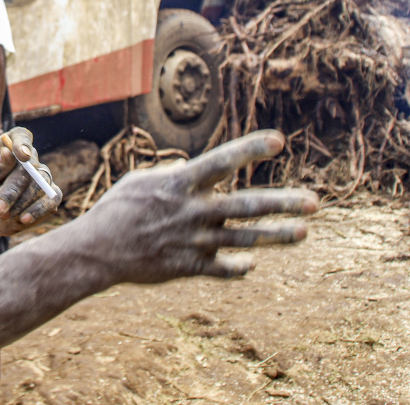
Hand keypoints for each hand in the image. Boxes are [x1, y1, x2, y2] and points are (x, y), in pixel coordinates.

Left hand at [0, 128, 61, 235]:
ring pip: (40, 186)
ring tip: (2, 215)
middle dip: (13, 190)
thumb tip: (7, 153)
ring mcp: (41, 177)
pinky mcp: (50, 196)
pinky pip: (51, 200)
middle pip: (30, 167)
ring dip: (19, 204)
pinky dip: (36, 211)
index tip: (22, 155)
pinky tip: (23, 218)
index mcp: (8, 146)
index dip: (23, 143)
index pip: (21, 136)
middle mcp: (28, 159)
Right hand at [65, 129, 317, 285]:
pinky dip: (239, 266)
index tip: (279, 141)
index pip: (222, 161)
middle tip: (314, 201)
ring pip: (243, 238)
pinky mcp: (188, 266)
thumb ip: (178, 177)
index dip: (250, 149)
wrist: (96, 250)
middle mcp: (191, 211)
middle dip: (282, 204)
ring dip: (276, 236)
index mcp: (179, 184)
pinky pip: (222, 269)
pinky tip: (253, 262)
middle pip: (246, 206)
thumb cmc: (118, 209)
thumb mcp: (143, 181)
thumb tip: (200, 173)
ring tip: (303, 231)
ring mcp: (192, 241)